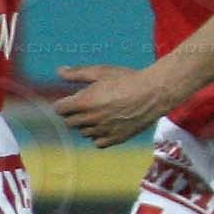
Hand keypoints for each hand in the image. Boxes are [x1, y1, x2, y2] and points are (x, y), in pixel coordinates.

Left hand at [55, 63, 170, 146]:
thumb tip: (60, 71)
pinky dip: (98, 136)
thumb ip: (78, 73)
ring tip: (98, 114)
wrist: (153, 93)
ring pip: (84, 132)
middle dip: (72, 114)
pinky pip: (98, 142)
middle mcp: (90, 119)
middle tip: (83, 106)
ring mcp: (103, 130)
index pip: (60, 109)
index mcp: (84, 102)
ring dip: (85, 125)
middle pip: (69, 123)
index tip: (68, 100)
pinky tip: (105, 126)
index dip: (62, 104)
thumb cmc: (127, 79)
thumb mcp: (101, 72)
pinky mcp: (115, 138)